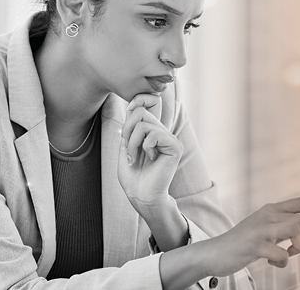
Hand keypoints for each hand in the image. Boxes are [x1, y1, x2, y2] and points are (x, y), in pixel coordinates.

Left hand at [118, 94, 183, 213]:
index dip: (135, 103)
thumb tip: (131, 108)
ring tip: (134, 157)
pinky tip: (150, 158)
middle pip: (141, 111)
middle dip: (127, 130)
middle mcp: (162, 133)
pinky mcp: (174, 146)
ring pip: (144, 124)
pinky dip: (144, 146)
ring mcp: (169, 139)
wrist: (141, 196)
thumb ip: (129, 129)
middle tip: (127, 149)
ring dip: (133, 142)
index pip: (147, 104)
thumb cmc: (133, 177)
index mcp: (152, 132)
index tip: (124, 126)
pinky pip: (153, 134)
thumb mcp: (125, 148)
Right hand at [203, 197, 299, 275]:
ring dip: (299, 248)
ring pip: (296, 230)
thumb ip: (282, 226)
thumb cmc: (242, 243)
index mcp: (270, 210)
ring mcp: (261, 230)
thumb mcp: (263, 229)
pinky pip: (281, 253)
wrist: (214, 252)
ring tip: (287, 255)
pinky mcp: (255, 245)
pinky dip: (281, 261)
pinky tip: (271, 261)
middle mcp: (267, 215)